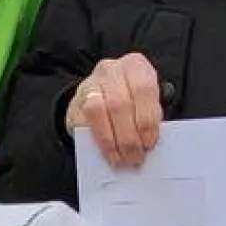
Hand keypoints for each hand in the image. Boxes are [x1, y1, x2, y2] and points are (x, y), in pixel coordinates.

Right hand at [66, 53, 162, 167]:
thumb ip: (150, 115)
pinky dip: (97, 140)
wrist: (101, 93)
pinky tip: (107, 153)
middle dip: (129, 136)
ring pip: (99, 111)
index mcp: (135, 65)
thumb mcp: (146, 100)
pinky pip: (84, 121)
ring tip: (122, 159)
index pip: (143, 89)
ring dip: (111, 140)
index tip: (150, 142)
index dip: (147, 119)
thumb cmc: (132, 99)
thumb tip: (150, 143)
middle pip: (120, 104)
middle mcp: (111, 70)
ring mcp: (90, 83)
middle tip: (137, 158)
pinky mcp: (75, 100)